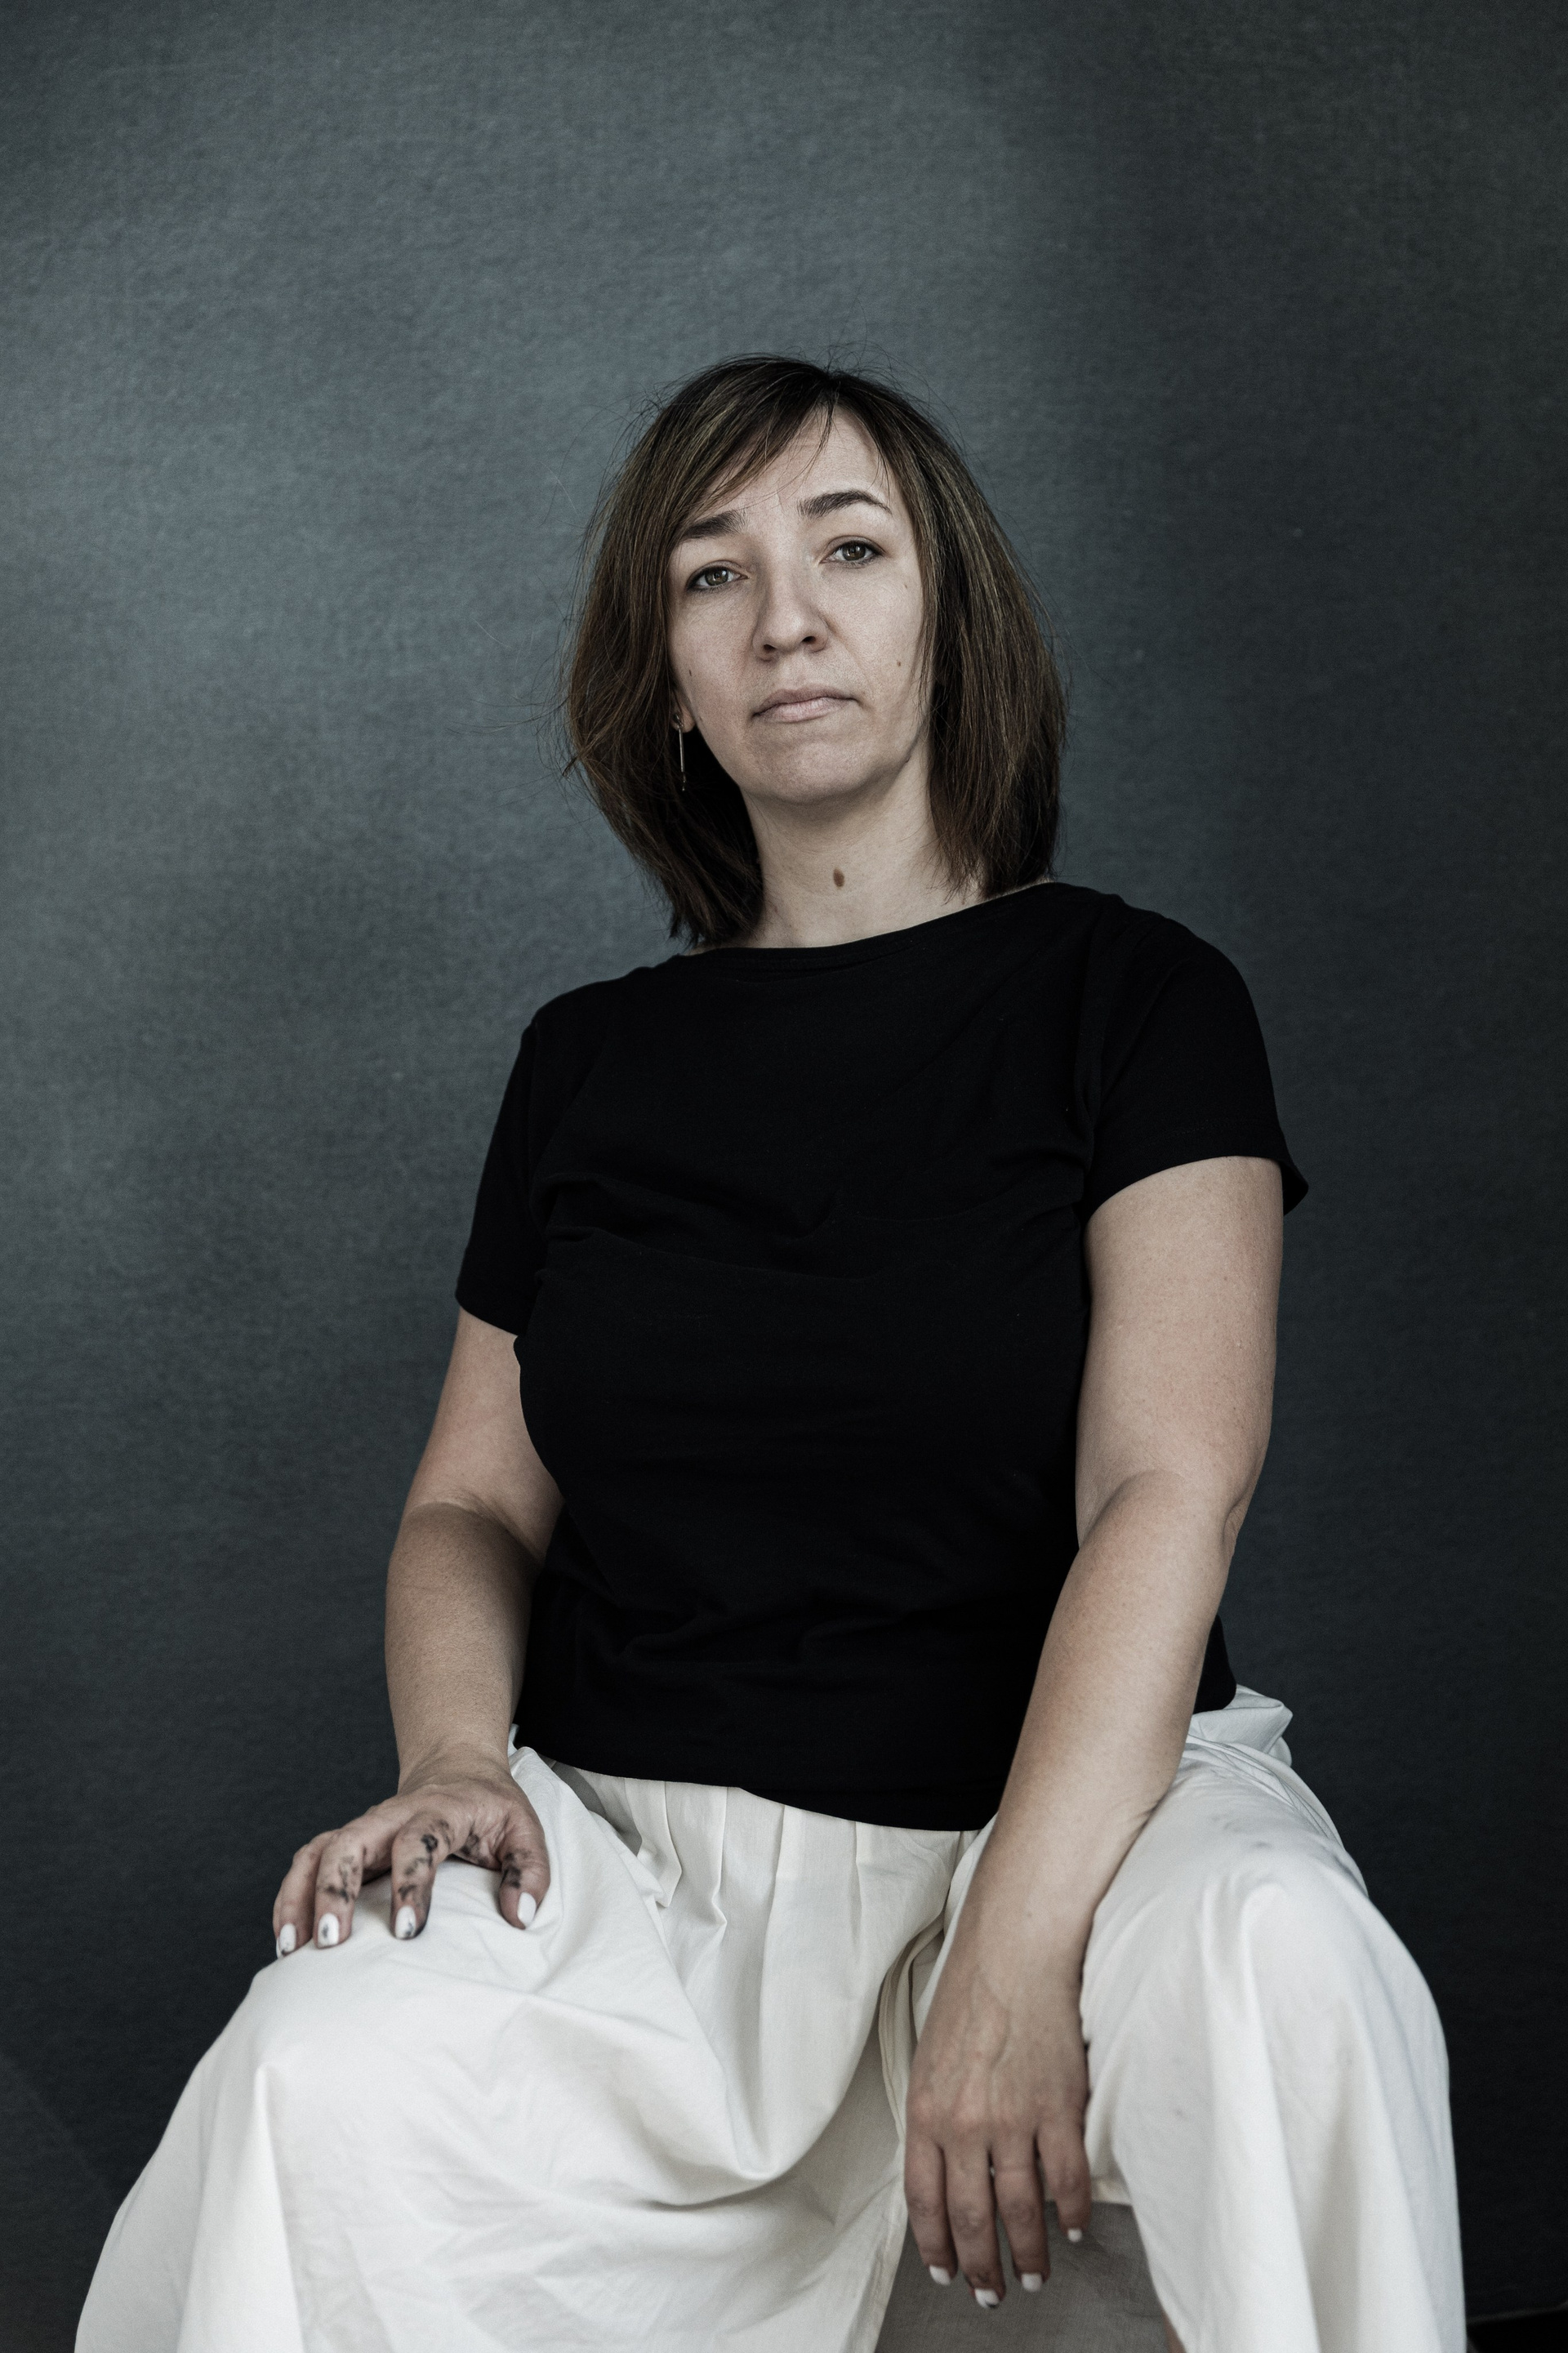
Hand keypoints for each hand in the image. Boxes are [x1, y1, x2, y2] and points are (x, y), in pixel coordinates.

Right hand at [271, 1749, 549, 1954]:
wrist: (456, 1770)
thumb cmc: (491, 1808)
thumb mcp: (525, 1830)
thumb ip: (529, 1871)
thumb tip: (519, 1917)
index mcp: (438, 1810)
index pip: (417, 1842)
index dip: (410, 1885)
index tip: (405, 1931)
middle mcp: (390, 1817)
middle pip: (349, 1842)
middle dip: (335, 1891)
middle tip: (331, 1942)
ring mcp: (363, 1830)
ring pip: (317, 1852)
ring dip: (300, 1897)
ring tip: (293, 1948)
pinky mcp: (345, 1845)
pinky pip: (306, 1865)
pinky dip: (290, 1898)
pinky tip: (287, 1939)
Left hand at [904, 1923, 1091, 2306]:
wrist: (1013, 1950)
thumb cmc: (971, 1994)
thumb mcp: (930, 2057)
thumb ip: (935, 2116)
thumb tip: (945, 2169)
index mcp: (927, 2111)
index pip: (924, 2202)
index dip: (937, 2247)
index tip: (947, 2272)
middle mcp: (965, 2124)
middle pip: (972, 2219)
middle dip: (982, 2267)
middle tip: (992, 2292)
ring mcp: (1013, 2119)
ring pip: (1021, 2211)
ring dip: (1029, 2253)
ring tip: (1036, 2274)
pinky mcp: (1058, 2108)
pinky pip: (1067, 2180)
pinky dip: (1072, 2213)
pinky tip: (1074, 2228)